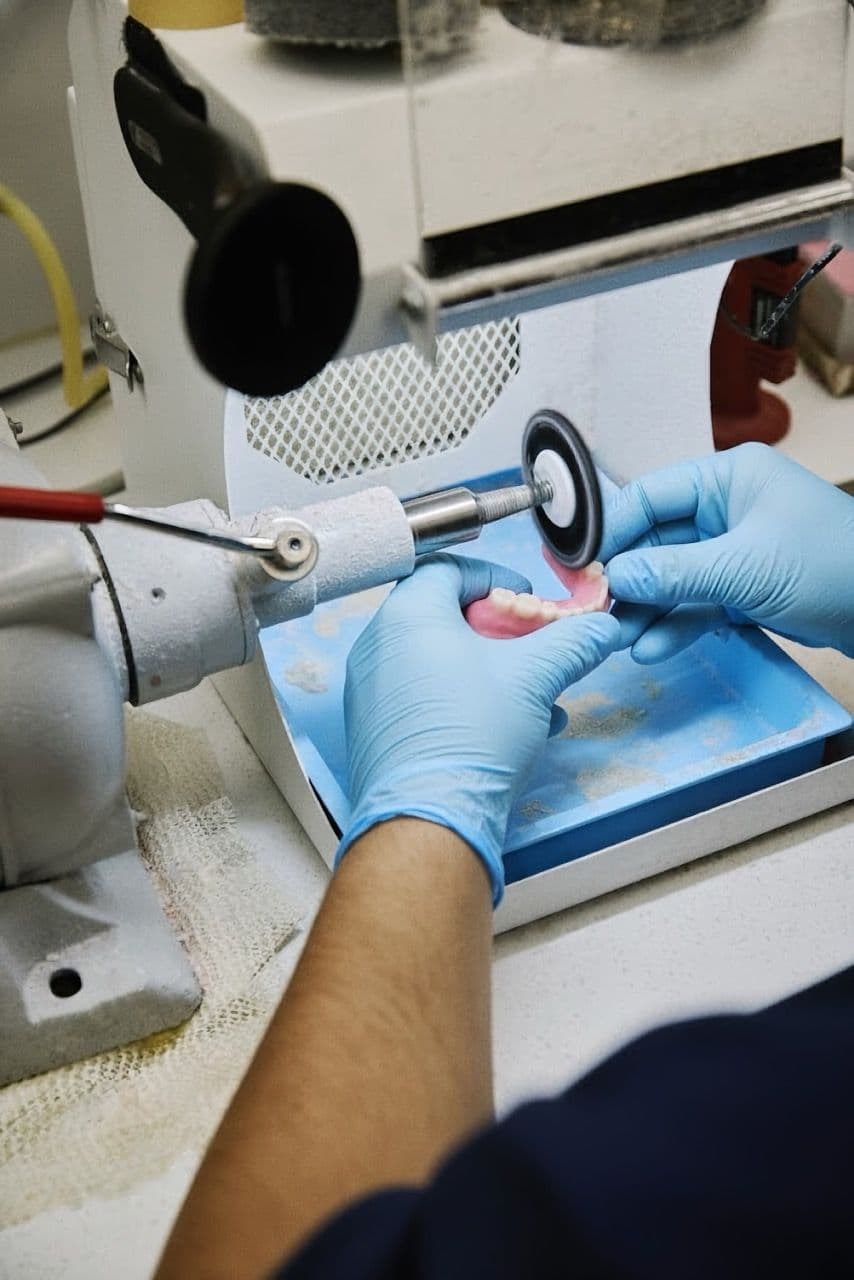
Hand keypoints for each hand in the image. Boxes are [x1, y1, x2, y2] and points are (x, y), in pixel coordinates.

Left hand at [338, 555, 620, 903]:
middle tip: (530, 647)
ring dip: (488, 670)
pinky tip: (507, 728)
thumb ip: (573, 642)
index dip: (496, 577)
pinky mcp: (376, 730)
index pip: (448, 568)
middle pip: (444, 616)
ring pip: (437, 662)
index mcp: (408, 615)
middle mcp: (378, 646)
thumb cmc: (470, 738)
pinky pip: (424, 698)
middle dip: (499, 632)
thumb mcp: (537, 677)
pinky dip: (464, 700)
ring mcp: (371, 691)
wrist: (429, 817)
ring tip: (530, 695)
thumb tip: (600, 630)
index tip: (526, 599)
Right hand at [599, 443, 853, 662]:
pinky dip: (675, 625)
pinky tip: (651, 648)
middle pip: (655, 540)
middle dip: (625, 580)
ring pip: (672, 578)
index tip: (580, 567)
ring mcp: (736, 551)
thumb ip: (673, 573)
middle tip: (591, 611)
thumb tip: (615, 579)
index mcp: (729, 478)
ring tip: (615, 639)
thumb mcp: (744, 568)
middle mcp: (728, 509)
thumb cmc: (834, 566)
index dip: (612, 532)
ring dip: (644, 609)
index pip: (650, 496)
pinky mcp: (746, 589)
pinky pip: (697, 604)